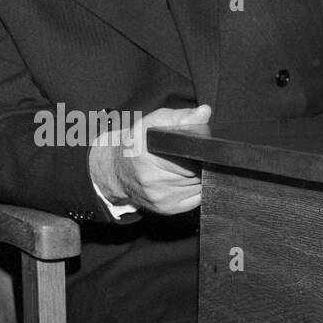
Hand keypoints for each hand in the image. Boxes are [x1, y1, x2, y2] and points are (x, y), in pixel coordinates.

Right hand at [89, 104, 210, 214]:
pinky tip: (181, 179)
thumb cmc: (137, 143)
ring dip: (197, 177)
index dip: (199, 151)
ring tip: (181, 166)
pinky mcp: (167, 210)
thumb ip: (182, 116)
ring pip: (199, 186)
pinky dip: (194, 189)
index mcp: (148, 157)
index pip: (191, 156)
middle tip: (184, 155)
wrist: (117, 169)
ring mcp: (160, 199)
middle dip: (198, 163)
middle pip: (198, 173)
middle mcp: (153, 182)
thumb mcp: (155, 121)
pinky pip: (196, 198)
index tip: (194, 146)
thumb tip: (204, 113)